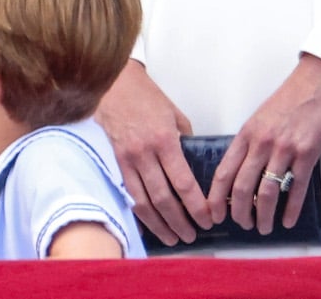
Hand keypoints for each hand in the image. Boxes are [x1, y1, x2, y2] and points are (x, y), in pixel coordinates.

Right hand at [94, 59, 210, 244]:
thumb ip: (184, 141)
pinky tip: (148, 223)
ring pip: (142, 201)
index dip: (196, 206)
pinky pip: (127, 191)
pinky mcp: (115, 159)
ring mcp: (126, 158)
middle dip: (180, 221)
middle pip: (163, 198)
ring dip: (158, 223)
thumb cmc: (145, 96)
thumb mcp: (175, 115)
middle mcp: (144, 153)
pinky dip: (138, 211)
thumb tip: (193, 164)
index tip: (208, 219)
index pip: (183, 183)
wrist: (113, 83)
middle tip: (192, 235)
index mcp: (164, 140)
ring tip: (172, 237)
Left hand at [208, 54, 320, 233]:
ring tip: (263, 227)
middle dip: (238, 211)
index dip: (216, 196)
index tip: (212, 212)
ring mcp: (285, 150)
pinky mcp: (308, 154)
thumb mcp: (257, 120)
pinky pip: (297, 187)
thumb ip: (247, 144)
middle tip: (240, 225)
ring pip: (268, 190)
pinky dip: (292, 208)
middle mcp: (261, 143)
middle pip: (242, 185)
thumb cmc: (286, 102)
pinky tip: (287, 220)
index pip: (224, 171)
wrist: (315, 85)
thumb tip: (238, 171)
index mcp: (245, 135)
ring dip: (264, 214)